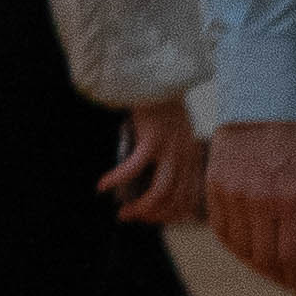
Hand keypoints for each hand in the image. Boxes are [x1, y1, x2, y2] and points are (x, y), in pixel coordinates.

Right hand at [100, 98, 205, 225]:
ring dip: (141, 207)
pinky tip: (103, 184)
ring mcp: (171, 149)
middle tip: (131, 217)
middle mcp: (186, 157)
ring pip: (160, 192)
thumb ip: (172, 154)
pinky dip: (118, 179)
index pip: (188, 199)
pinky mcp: (152, 140)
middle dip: (153, 216)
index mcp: (192, 157)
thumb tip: (151, 178)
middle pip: (175, 200)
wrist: (156, 77)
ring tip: (124, 212)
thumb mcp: (176, 133)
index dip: (169, 215)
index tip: (149, 218)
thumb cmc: (160, 103)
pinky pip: (134, 168)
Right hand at [204, 120, 295, 295]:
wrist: (261, 99)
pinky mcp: (213, 183)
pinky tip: (242, 247)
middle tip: (286, 281)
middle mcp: (258, 200)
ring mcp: (232, 192)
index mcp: (291, 199)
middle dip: (277, 276)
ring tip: (266, 267)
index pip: (290, 256)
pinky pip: (218, 226)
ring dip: (253, 263)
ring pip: (239, 246)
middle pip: (264, 257)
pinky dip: (231, 244)